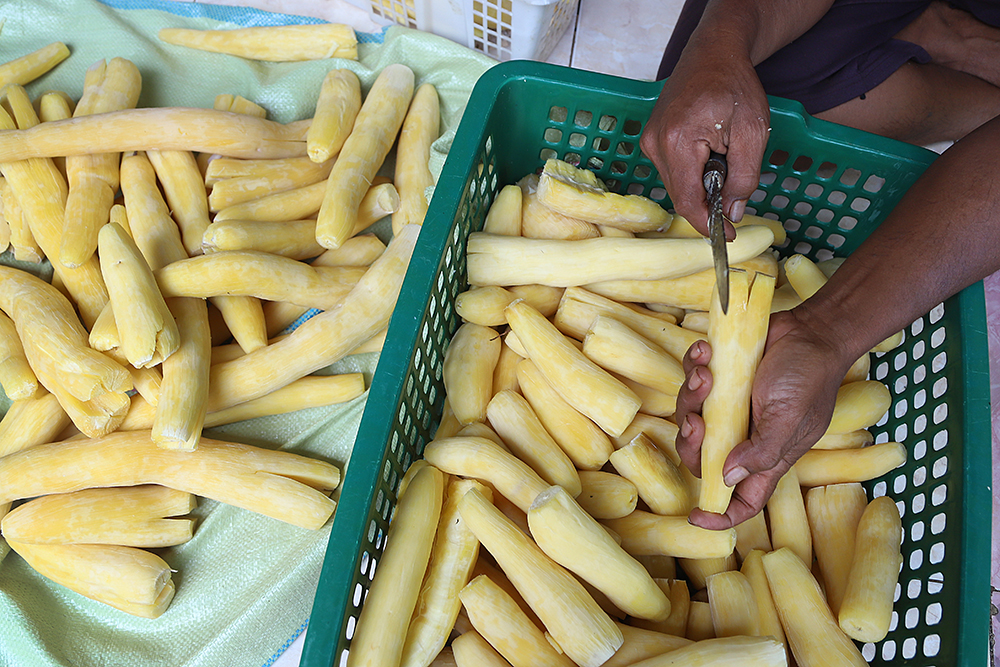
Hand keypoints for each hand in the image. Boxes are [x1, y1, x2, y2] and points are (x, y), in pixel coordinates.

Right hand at [639, 43, 770, 237]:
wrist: (713, 53)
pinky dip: (693, 174)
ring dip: (701, 186)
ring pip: (677, 185)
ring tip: (724, 162)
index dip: (707, 225)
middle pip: (681, 195)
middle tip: (736, 197)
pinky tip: (710, 157)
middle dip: (708, 204)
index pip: (688, 201)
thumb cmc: (734, 85)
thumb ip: (744, 177)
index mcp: (678, 141)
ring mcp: (649, 141)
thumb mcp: (753, 132)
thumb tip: (732, 212)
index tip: (727, 237)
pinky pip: (672, 171)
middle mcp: (655, 144)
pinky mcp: (651, 139)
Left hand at [674, 309, 853, 528]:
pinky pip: (692, 383)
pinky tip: (703, 351)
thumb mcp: (789, 417)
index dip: (720, 513)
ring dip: (691, 396)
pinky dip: (692, 367)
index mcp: (766, 456)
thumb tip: (727, 477)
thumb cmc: (809, 375)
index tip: (696, 516)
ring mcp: (728, 409)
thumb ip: (762, 450)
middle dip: (691, 442)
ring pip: (691, 417)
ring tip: (704, 372)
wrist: (811, 329)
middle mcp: (744, 437)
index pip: (743, 499)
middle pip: (702, 458)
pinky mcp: (719, 381)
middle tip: (697, 419)